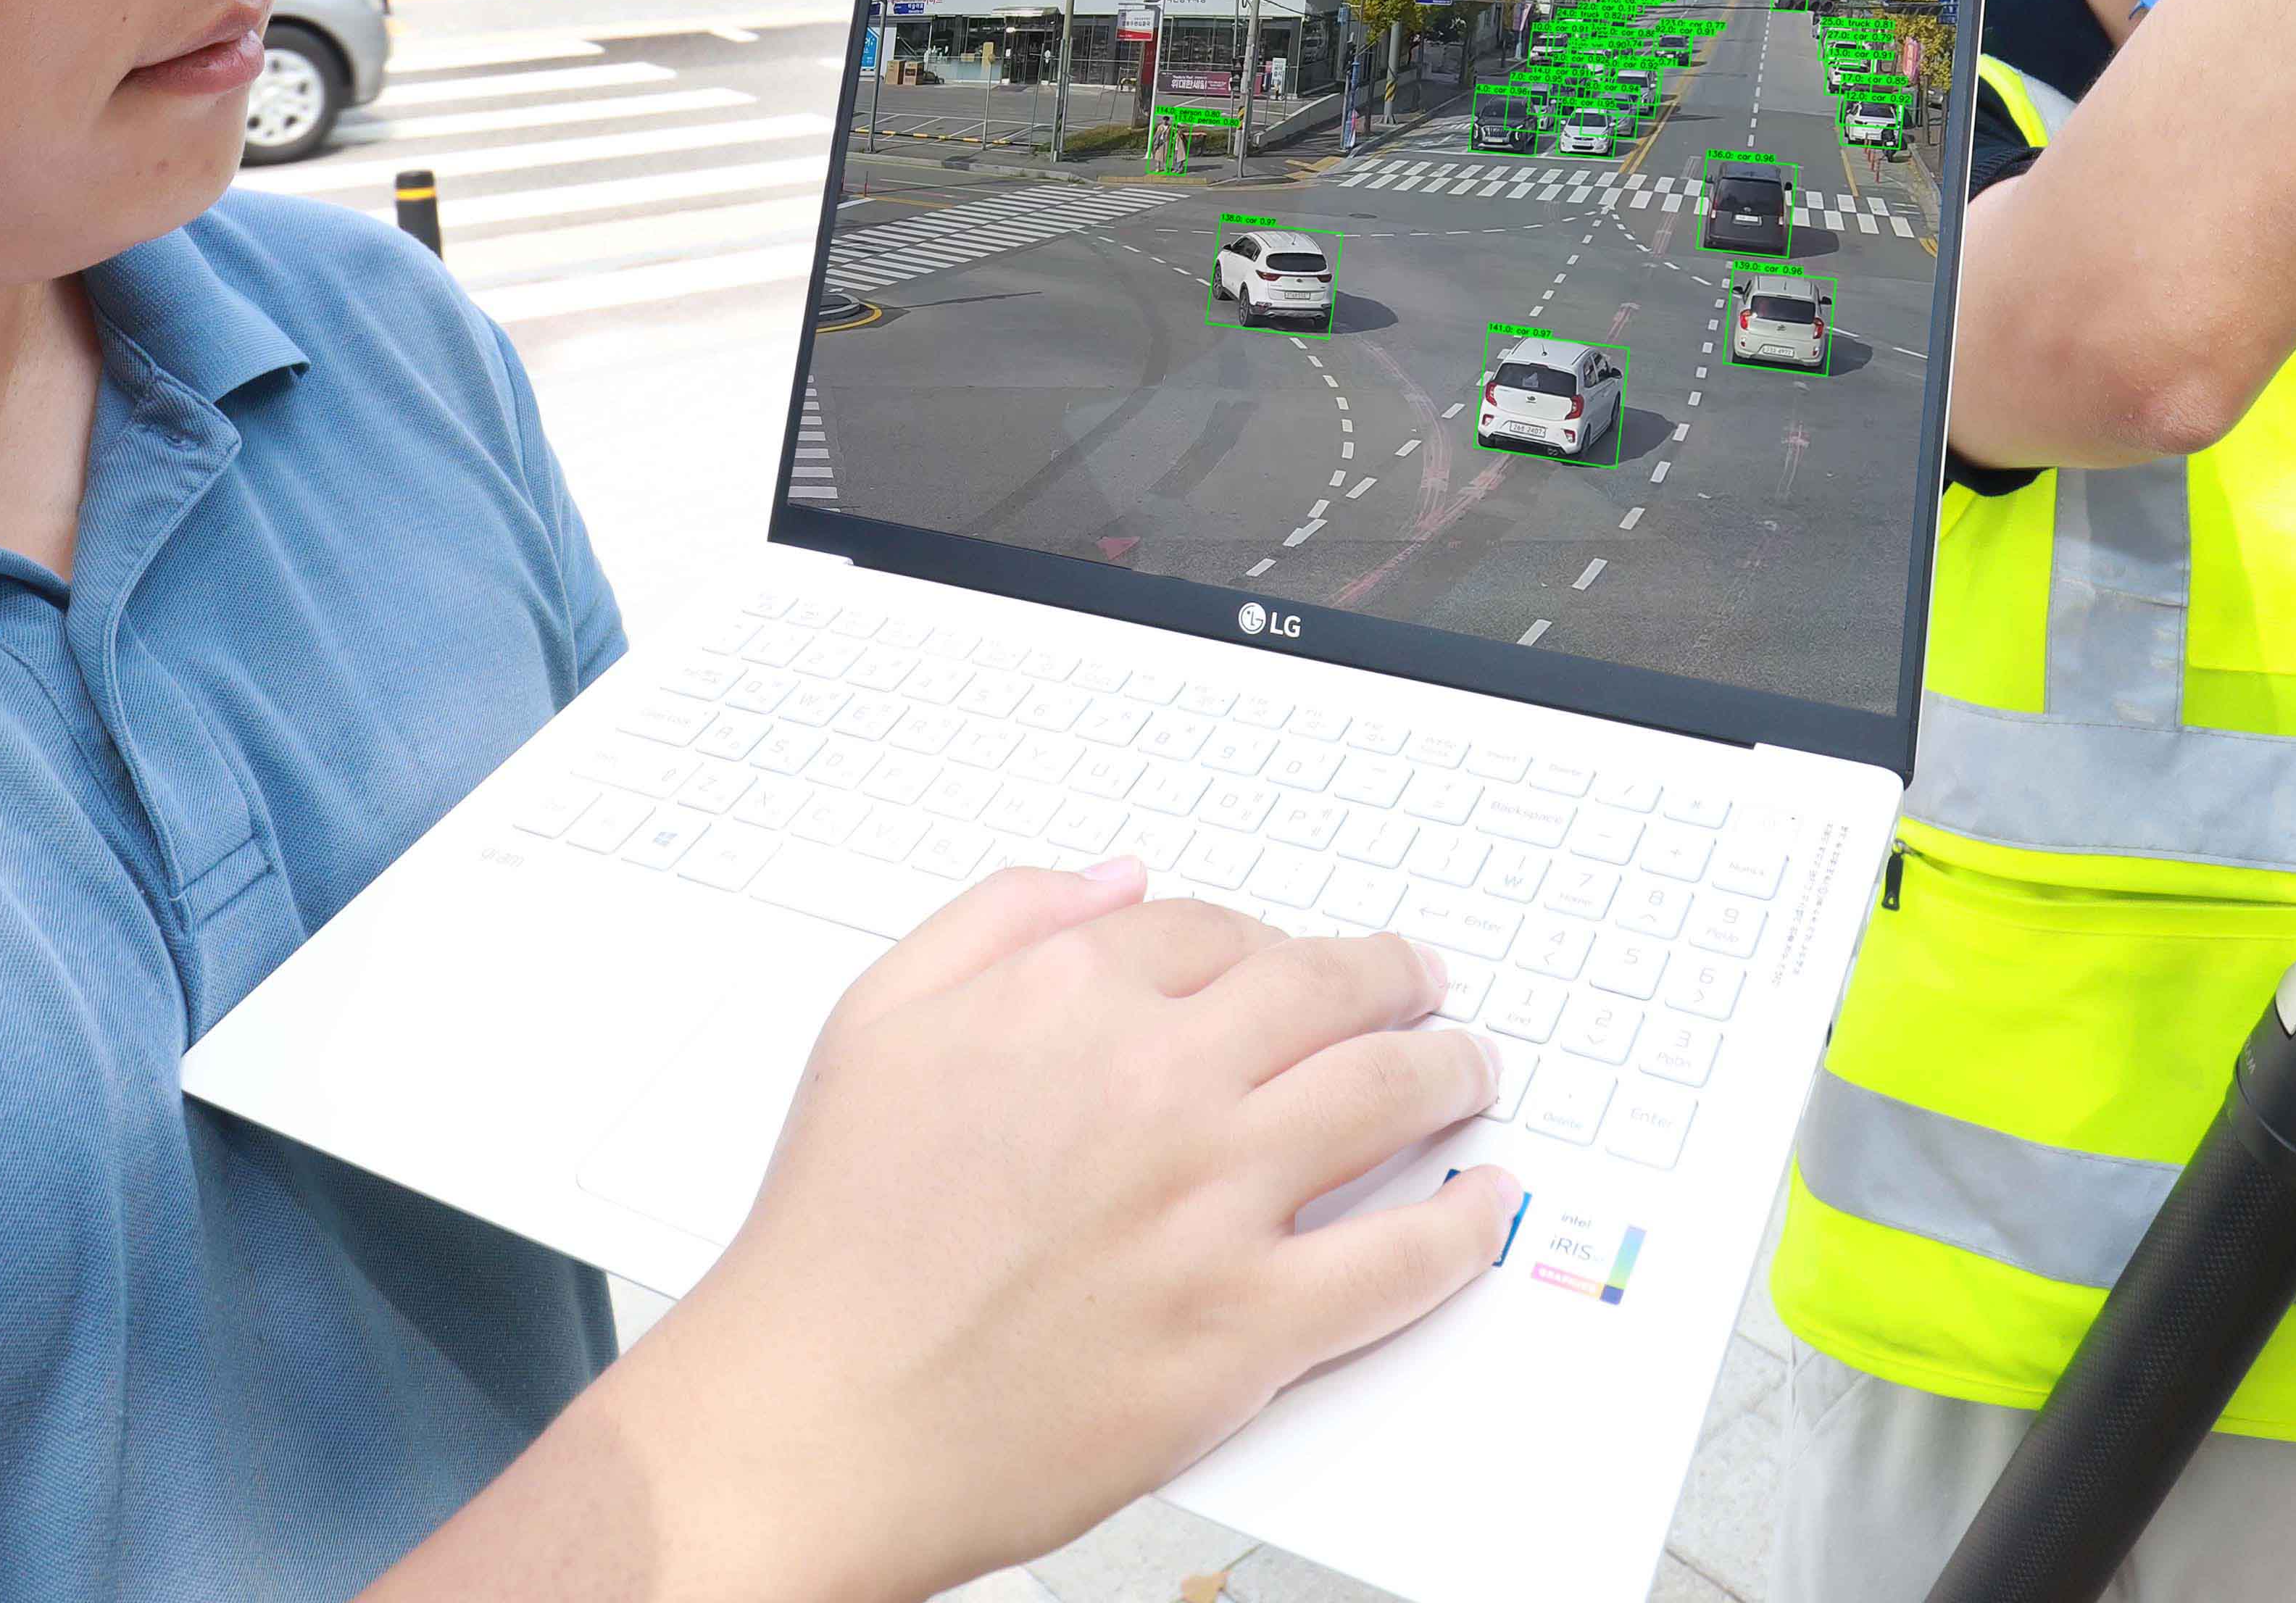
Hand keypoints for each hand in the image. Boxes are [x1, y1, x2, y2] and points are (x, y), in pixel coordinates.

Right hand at [580, 862, 1513, 1602]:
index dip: (1268, 942)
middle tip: (1422, 987)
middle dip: (1395, 979)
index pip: (1218, 931)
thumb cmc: (831, 1246)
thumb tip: (1113, 875)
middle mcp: (1156, 1083)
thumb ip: (997, 919)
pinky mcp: (1245, 1327)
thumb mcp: (873, 1021)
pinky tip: (1481, 1207)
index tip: (1290, 960)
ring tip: (1470, 1071)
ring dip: (1450, 1071)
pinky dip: (1462, 1226)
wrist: (815, 1421)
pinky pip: (1399, 1261)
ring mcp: (1211, 1204)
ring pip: (1388, 1096)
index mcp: (1067, 998)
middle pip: (1330, 990)